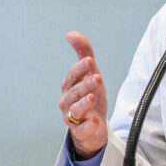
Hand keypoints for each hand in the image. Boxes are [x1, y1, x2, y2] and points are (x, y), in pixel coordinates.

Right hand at [59, 31, 108, 157]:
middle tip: (98, 77)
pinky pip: (82, 129)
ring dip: (84, 103)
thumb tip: (71, 34)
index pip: (73, 75)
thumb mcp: (90, 73)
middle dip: (85, 84)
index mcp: (69, 86)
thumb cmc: (90, 95)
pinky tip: (96, 121)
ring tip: (93, 97)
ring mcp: (72, 117)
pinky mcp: (80, 131)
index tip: (89, 61)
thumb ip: (83, 53)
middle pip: (75, 92)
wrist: (93, 125)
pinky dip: (88, 125)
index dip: (80, 69)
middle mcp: (67, 101)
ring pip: (76, 110)